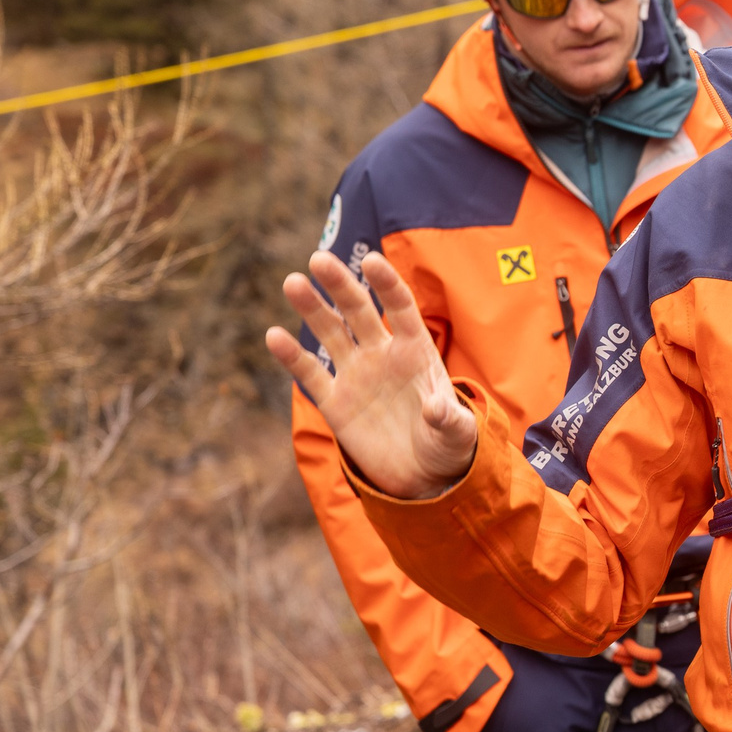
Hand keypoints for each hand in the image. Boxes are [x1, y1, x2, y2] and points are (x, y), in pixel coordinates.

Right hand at [265, 251, 478, 498]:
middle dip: (340, 285)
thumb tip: (437, 409)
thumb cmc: (447, 445)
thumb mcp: (457, 434)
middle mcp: (382, 355)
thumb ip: (450, 419)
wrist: (422, 473)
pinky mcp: (334, 400)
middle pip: (358, 311)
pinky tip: (273, 335)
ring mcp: (356, 374)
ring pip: (330, 333)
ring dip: (312, 308)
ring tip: (293, 283)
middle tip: (319, 258)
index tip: (371, 260)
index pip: (400, 308)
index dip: (386, 284)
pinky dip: (292, 356)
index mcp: (416, 351)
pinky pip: (310, 373)